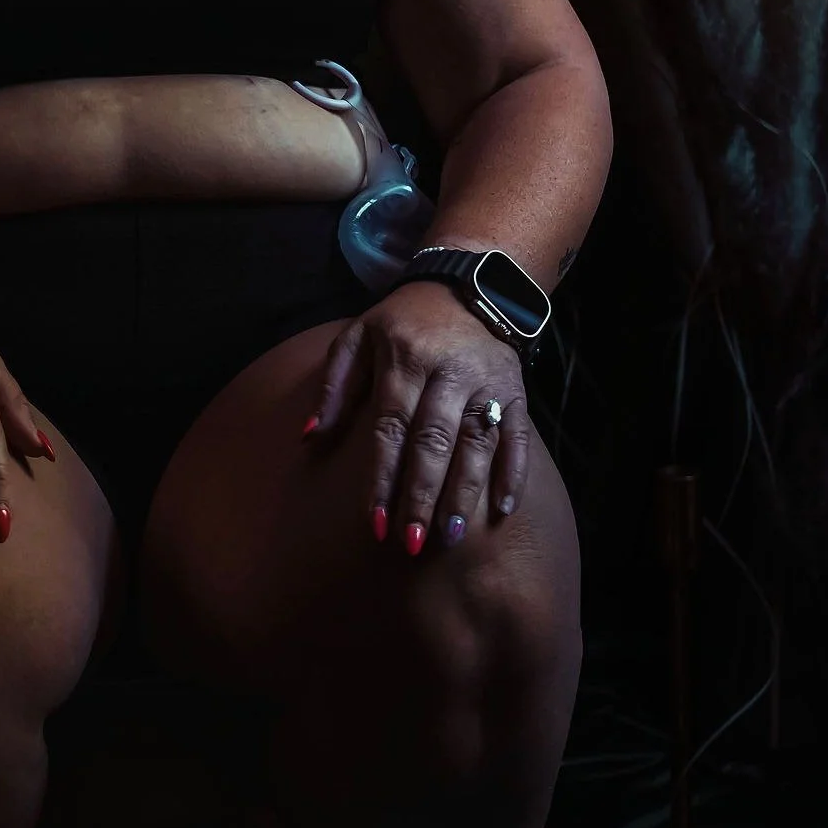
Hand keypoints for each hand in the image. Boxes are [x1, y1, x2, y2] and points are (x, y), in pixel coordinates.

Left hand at [302, 279, 529, 552]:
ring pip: (477, 443)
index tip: (373, 522)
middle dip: (422, 493)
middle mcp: (449, 373)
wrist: (466, 286)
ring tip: (449, 535)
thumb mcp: (357, 337)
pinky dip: (514, 471)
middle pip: (434, 440)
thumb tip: (310, 437)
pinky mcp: (517, 391)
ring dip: (464, 491)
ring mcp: (487, 383)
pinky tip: (503, 509)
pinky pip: (517, 435)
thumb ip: (334, 386)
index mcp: (406, 360)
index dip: (382, 476)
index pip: (390, 427)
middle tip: (412, 541)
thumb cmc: (401, 322)